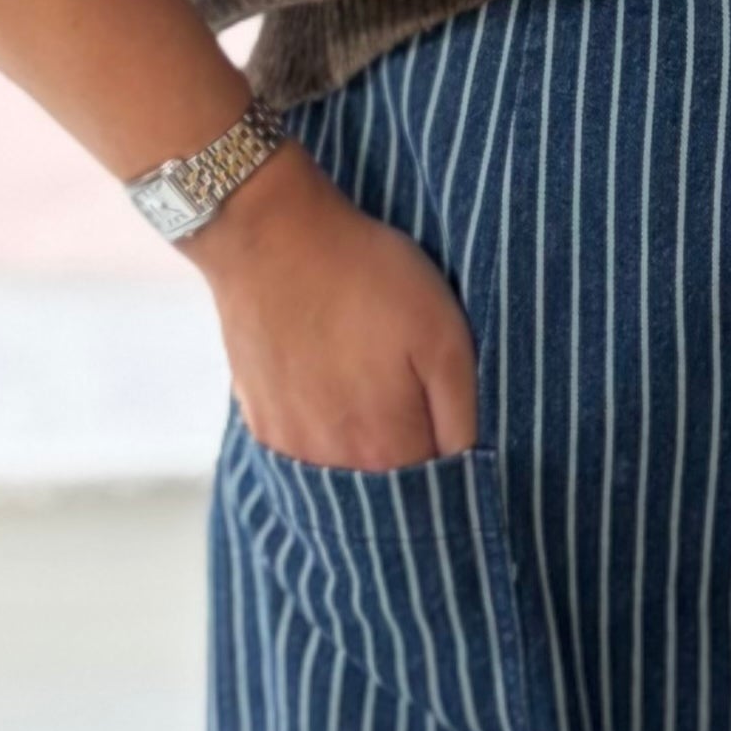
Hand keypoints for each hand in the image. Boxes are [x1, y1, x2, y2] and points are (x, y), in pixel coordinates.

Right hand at [188, 143, 480, 470]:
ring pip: (345, 474)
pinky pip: (305, 453)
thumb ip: (461, 415)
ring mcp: (289, 446)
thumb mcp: (444, 335)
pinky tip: (334, 395)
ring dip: (367, 453)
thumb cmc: (367, 276)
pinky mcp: (260, 422)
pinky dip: (326, 438)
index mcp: (387, 447)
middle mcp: (333, 463)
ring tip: (374, 397)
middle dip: (412, 466)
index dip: (458, 470)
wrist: (270, 237)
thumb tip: (470, 467)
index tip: (463, 438)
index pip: (438, 493)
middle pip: (388, 489)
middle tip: (419, 411)